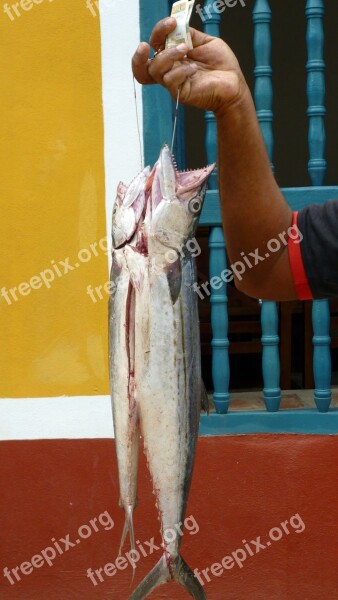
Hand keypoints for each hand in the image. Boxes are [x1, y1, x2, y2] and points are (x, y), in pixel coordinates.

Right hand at [132, 17, 246, 116]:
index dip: (158, 32)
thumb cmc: (221, 64)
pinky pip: (170, 81)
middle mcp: (170, 70)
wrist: (234, 83)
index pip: (155, 46)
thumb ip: (189, 34)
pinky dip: (181, 70)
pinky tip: (194, 68)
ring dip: (168, 56)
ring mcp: (174, 83)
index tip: (171, 22)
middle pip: (144, 66)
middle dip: (140, 54)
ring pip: (156, 70)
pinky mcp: (180, 93)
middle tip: (148, 44)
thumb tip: (176, 25)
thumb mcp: (205, 42)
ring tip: (186, 50)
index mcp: (173, 57)